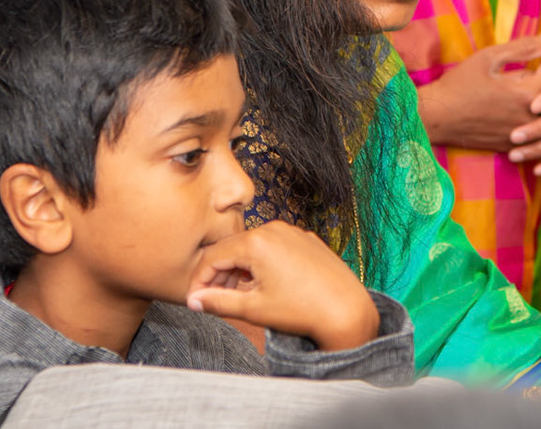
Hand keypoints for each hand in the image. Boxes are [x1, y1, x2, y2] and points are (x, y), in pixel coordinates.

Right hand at [185, 223, 376, 352]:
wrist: (346, 310)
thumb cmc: (301, 310)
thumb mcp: (253, 308)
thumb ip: (218, 302)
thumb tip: (194, 300)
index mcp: (256, 242)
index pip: (212, 256)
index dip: (199, 280)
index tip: (194, 300)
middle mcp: (273, 229)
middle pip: (232, 248)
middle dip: (219, 274)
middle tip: (213, 301)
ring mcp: (293, 232)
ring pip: (254, 247)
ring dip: (241, 269)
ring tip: (240, 295)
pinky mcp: (307, 240)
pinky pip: (276, 247)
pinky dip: (263, 264)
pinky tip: (266, 286)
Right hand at [419, 34, 540, 152]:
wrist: (437, 117)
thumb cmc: (459, 84)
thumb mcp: (488, 58)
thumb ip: (523, 48)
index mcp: (525, 93)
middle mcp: (530, 118)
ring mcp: (523, 136)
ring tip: (538, 84)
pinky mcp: (514, 146)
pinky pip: (540, 133)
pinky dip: (540, 118)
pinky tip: (526, 105)